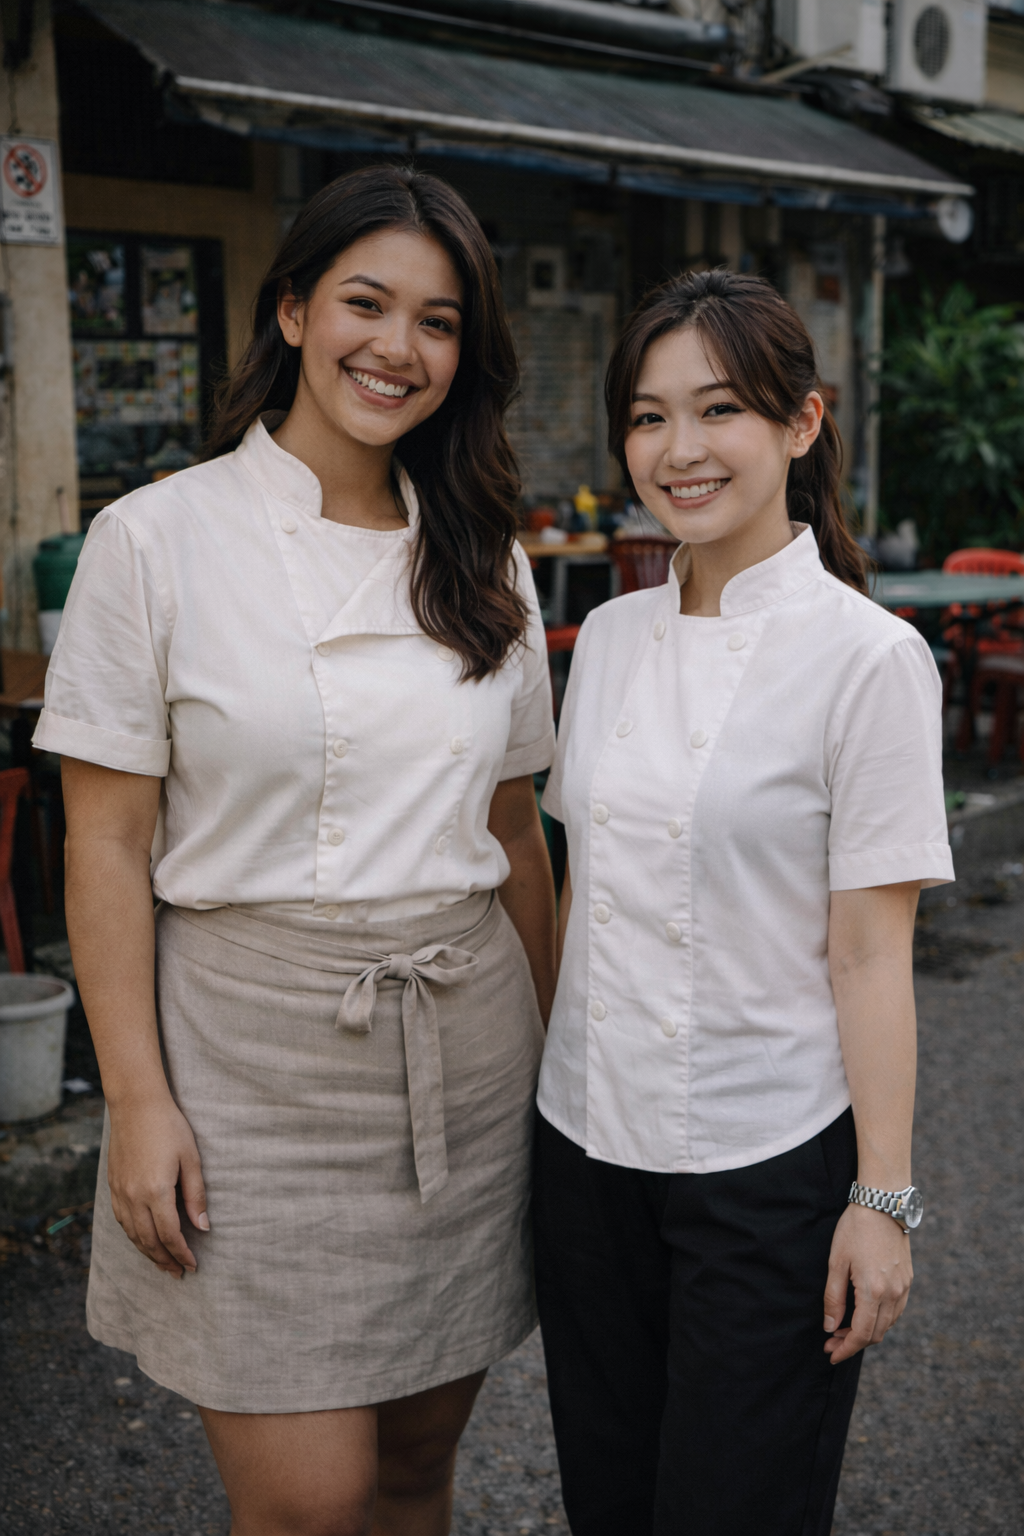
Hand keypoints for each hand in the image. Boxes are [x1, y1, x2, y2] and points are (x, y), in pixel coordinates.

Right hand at [107, 1094, 208, 1277]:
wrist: (135, 1104)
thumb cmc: (169, 1127)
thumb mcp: (191, 1159)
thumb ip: (196, 1195)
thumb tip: (203, 1227)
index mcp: (156, 1191)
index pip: (170, 1235)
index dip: (182, 1253)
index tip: (193, 1265)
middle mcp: (134, 1197)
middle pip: (149, 1241)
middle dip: (165, 1260)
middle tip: (178, 1273)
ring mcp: (120, 1192)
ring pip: (133, 1235)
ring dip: (148, 1253)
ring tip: (163, 1264)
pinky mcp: (113, 1186)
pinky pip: (122, 1221)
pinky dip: (134, 1237)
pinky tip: (143, 1240)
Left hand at [822, 1201, 912, 1364]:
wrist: (883, 1204)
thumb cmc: (855, 1229)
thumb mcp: (836, 1262)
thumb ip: (833, 1297)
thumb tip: (830, 1327)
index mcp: (873, 1291)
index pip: (861, 1334)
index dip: (846, 1349)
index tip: (831, 1355)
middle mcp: (893, 1294)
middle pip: (875, 1334)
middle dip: (853, 1343)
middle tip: (832, 1341)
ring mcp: (904, 1288)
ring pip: (887, 1325)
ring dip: (867, 1332)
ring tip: (844, 1328)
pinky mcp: (908, 1280)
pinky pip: (896, 1311)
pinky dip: (880, 1320)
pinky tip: (864, 1314)